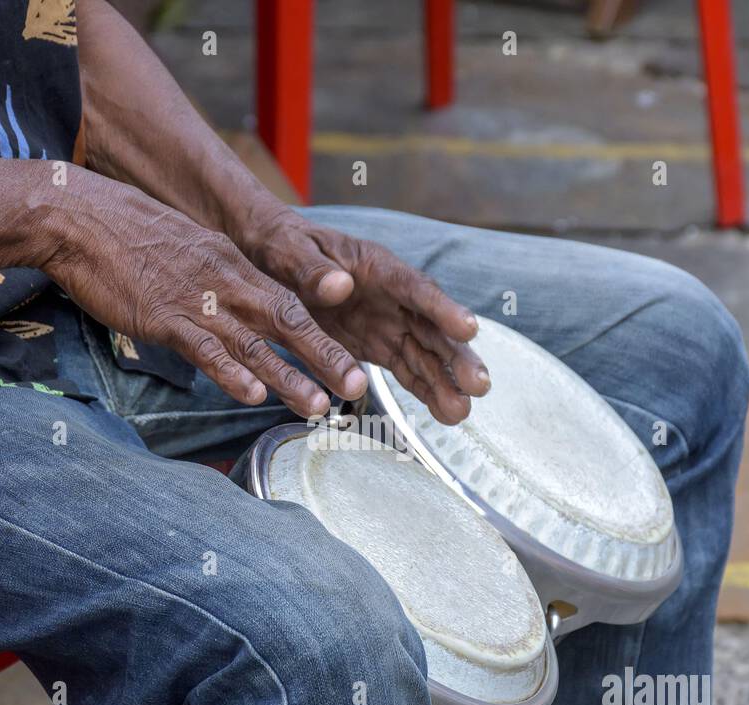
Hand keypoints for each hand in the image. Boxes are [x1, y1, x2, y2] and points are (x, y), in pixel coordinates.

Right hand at [42, 175, 367, 418]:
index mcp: (233, 266)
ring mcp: (195, 299)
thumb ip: (213, 283)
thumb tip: (230, 314)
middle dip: (327, 356)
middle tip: (360, 387)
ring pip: (254, 342)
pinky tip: (250, 394)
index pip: (289, 301)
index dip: (323, 333)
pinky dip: (228, 371)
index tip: (350, 359)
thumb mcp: (185, 253)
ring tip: (318, 407)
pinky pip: (203, 347)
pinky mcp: (162, 316)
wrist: (78, 214)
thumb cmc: (126, 235)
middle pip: (289, 321)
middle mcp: (225, 281)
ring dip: (288, 376)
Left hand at [237, 208, 489, 424]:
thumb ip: (310, 269)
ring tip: (461, 414)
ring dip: (445, 383)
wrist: (269, 257)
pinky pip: (406, 369)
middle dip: (456, 356)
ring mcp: (388, 323)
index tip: (468, 329)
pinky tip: (445, 413)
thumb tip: (340, 286)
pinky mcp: (377, 346)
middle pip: (431, 326)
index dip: (442, 308)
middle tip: (479, 385)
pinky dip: (425, 390)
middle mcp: (392, 296)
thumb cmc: (280, 247)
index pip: (414, 288)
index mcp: (376, 266)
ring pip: (425, 354)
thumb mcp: (286, 252)